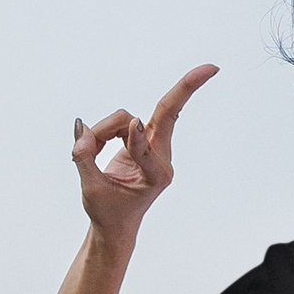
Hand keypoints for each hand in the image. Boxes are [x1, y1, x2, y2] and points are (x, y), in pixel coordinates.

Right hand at [72, 66, 216, 239]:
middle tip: (212, 67)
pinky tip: (92, 148)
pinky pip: (120, 123)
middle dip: (187, 88)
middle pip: (168, 114)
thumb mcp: (91, 190)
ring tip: (87, 154)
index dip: (135, 138)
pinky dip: (102, 132)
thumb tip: (81, 126)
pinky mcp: (141, 139)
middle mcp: (161, 159)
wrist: (115, 226)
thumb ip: (84, 156)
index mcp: (157, 177)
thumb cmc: (107, 213)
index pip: (146, 147)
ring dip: (102, 132)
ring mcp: (153, 146)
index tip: (132, 125)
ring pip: (127, 119)